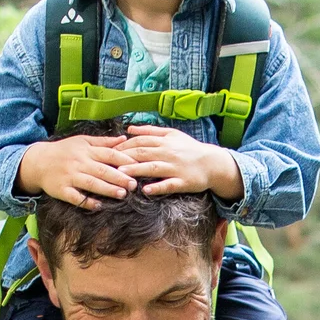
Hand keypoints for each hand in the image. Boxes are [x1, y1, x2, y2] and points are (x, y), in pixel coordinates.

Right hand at [18, 137, 136, 205]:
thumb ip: (104, 141)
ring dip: (107, 189)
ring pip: (91, 184)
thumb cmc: (64, 151)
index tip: (138, 166)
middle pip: (102, 170)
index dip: (124, 160)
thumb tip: (124, 139)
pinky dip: (87, 202)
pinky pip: (75, 197)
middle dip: (119, 177)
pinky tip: (99, 206)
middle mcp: (78, 162)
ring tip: (122, 194)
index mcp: (86, 150)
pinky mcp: (61, 190)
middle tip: (134, 184)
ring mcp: (69, 177)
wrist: (37, 162)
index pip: (109, 154)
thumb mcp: (82, 141)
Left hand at [120, 125, 243, 201]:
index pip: (139, 141)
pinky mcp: (182, 182)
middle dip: (124, 157)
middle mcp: (168, 153)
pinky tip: (146, 190)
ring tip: (121, 174)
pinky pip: (168, 184)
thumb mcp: (171, 134)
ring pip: (152, 168)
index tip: (109, 152)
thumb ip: (150, 131)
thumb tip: (129, 129)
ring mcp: (175, 168)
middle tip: (108, 163)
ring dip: (136, 170)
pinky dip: (157, 187)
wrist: (212, 162)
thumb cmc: (189, 149)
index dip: (123, 146)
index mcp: (164, 141)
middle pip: (142, 153)